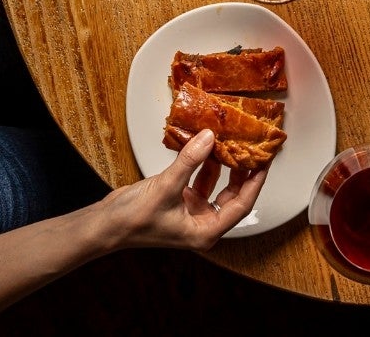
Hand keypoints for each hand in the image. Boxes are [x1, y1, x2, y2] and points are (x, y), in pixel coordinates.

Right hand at [99, 128, 266, 251]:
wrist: (105, 225)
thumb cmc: (133, 220)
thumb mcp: (166, 187)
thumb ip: (190, 161)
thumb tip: (209, 137)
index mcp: (205, 231)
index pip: (242, 205)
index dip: (256, 182)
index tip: (265, 162)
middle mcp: (201, 224)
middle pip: (233, 196)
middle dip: (242, 172)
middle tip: (252, 149)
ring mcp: (190, 212)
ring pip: (215, 186)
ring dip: (222, 165)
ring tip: (230, 143)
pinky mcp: (179, 201)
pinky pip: (198, 180)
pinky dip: (202, 164)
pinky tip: (204, 147)